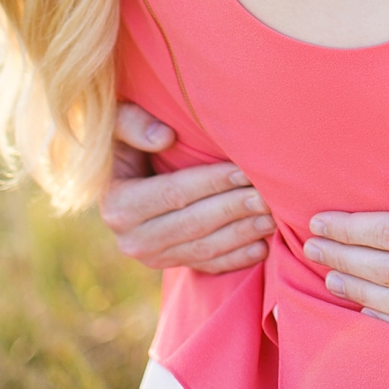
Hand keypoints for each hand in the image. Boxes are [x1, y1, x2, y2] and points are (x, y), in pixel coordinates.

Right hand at [99, 103, 272, 272]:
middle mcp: (132, 238)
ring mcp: (152, 257)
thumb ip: (133, 123)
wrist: (118, 177)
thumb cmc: (124, 140)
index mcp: (118, 203)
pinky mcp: (170, 265)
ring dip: (241, 234)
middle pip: (194, 224)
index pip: (174, 193)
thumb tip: (164, 137)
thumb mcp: (116, 123)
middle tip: (268, 196)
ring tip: (272, 218)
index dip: (211, 182)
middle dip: (234, 209)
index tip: (244, 170)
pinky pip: (206, 265)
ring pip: (204, 248)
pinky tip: (262, 247)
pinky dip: (235, 259)